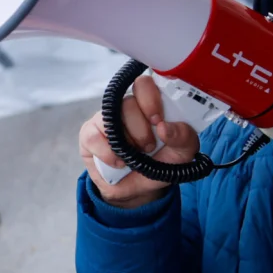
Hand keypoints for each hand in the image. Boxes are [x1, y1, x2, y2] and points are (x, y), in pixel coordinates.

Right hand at [78, 75, 199, 207]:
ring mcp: (105, 120)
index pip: (144, 84)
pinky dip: (108, 153)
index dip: (150, 98)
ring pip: (110, 119)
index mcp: (149, 103)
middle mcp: (125, 107)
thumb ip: (183, 136)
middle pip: (128, 102)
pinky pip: (93, 137)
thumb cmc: (161, 163)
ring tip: (135, 157)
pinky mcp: (89, 136)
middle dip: (141, 128)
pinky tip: (119, 162)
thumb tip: (164, 127)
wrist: (138, 188)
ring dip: (126, 142)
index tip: (157, 120)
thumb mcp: (183, 152)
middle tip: (149, 146)